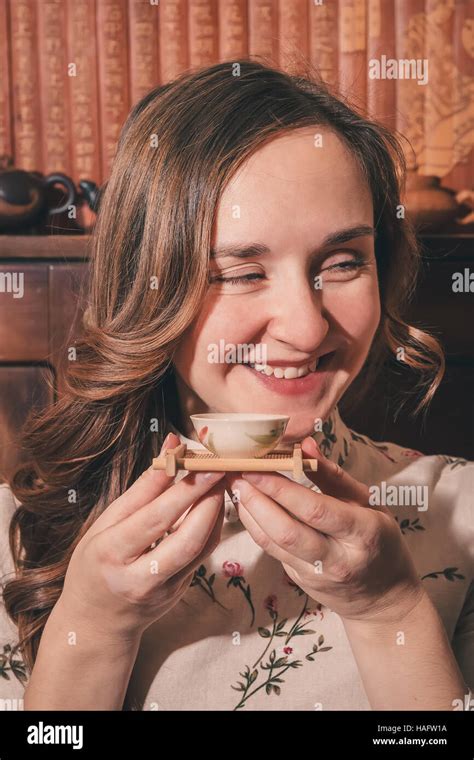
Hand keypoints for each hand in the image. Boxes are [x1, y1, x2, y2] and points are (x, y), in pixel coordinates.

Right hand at [60, 432, 225, 639]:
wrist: (94, 622)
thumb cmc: (95, 562)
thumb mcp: (105, 524)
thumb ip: (142, 489)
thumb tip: (170, 446)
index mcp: (111, 554)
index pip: (154, 519)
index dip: (183, 490)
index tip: (203, 462)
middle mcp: (139, 577)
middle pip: (186, 538)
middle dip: (209, 500)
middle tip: (221, 468)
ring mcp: (163, 590)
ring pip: (201, 548)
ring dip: (216, 511)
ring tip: (220, 481)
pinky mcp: (180, 593)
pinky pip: (202, 555)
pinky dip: (211, 526)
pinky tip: (213, 504)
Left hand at [225, 437, 423, 623]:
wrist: (382, 597)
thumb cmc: (378, 539)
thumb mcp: (369, 503)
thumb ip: (334, 475)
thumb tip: (305, 445)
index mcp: (363, 533)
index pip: (315, 510)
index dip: (281, 489)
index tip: (257, 467)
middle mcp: (338, 559)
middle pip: (287, 531)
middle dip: (256, 500)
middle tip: (236, 473)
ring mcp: (316, 575)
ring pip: (273, 543)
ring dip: (248, 512)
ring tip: (234, 485)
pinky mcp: (299, 581)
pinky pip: (272, 550)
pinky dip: (254, 525)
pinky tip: (244, 505)